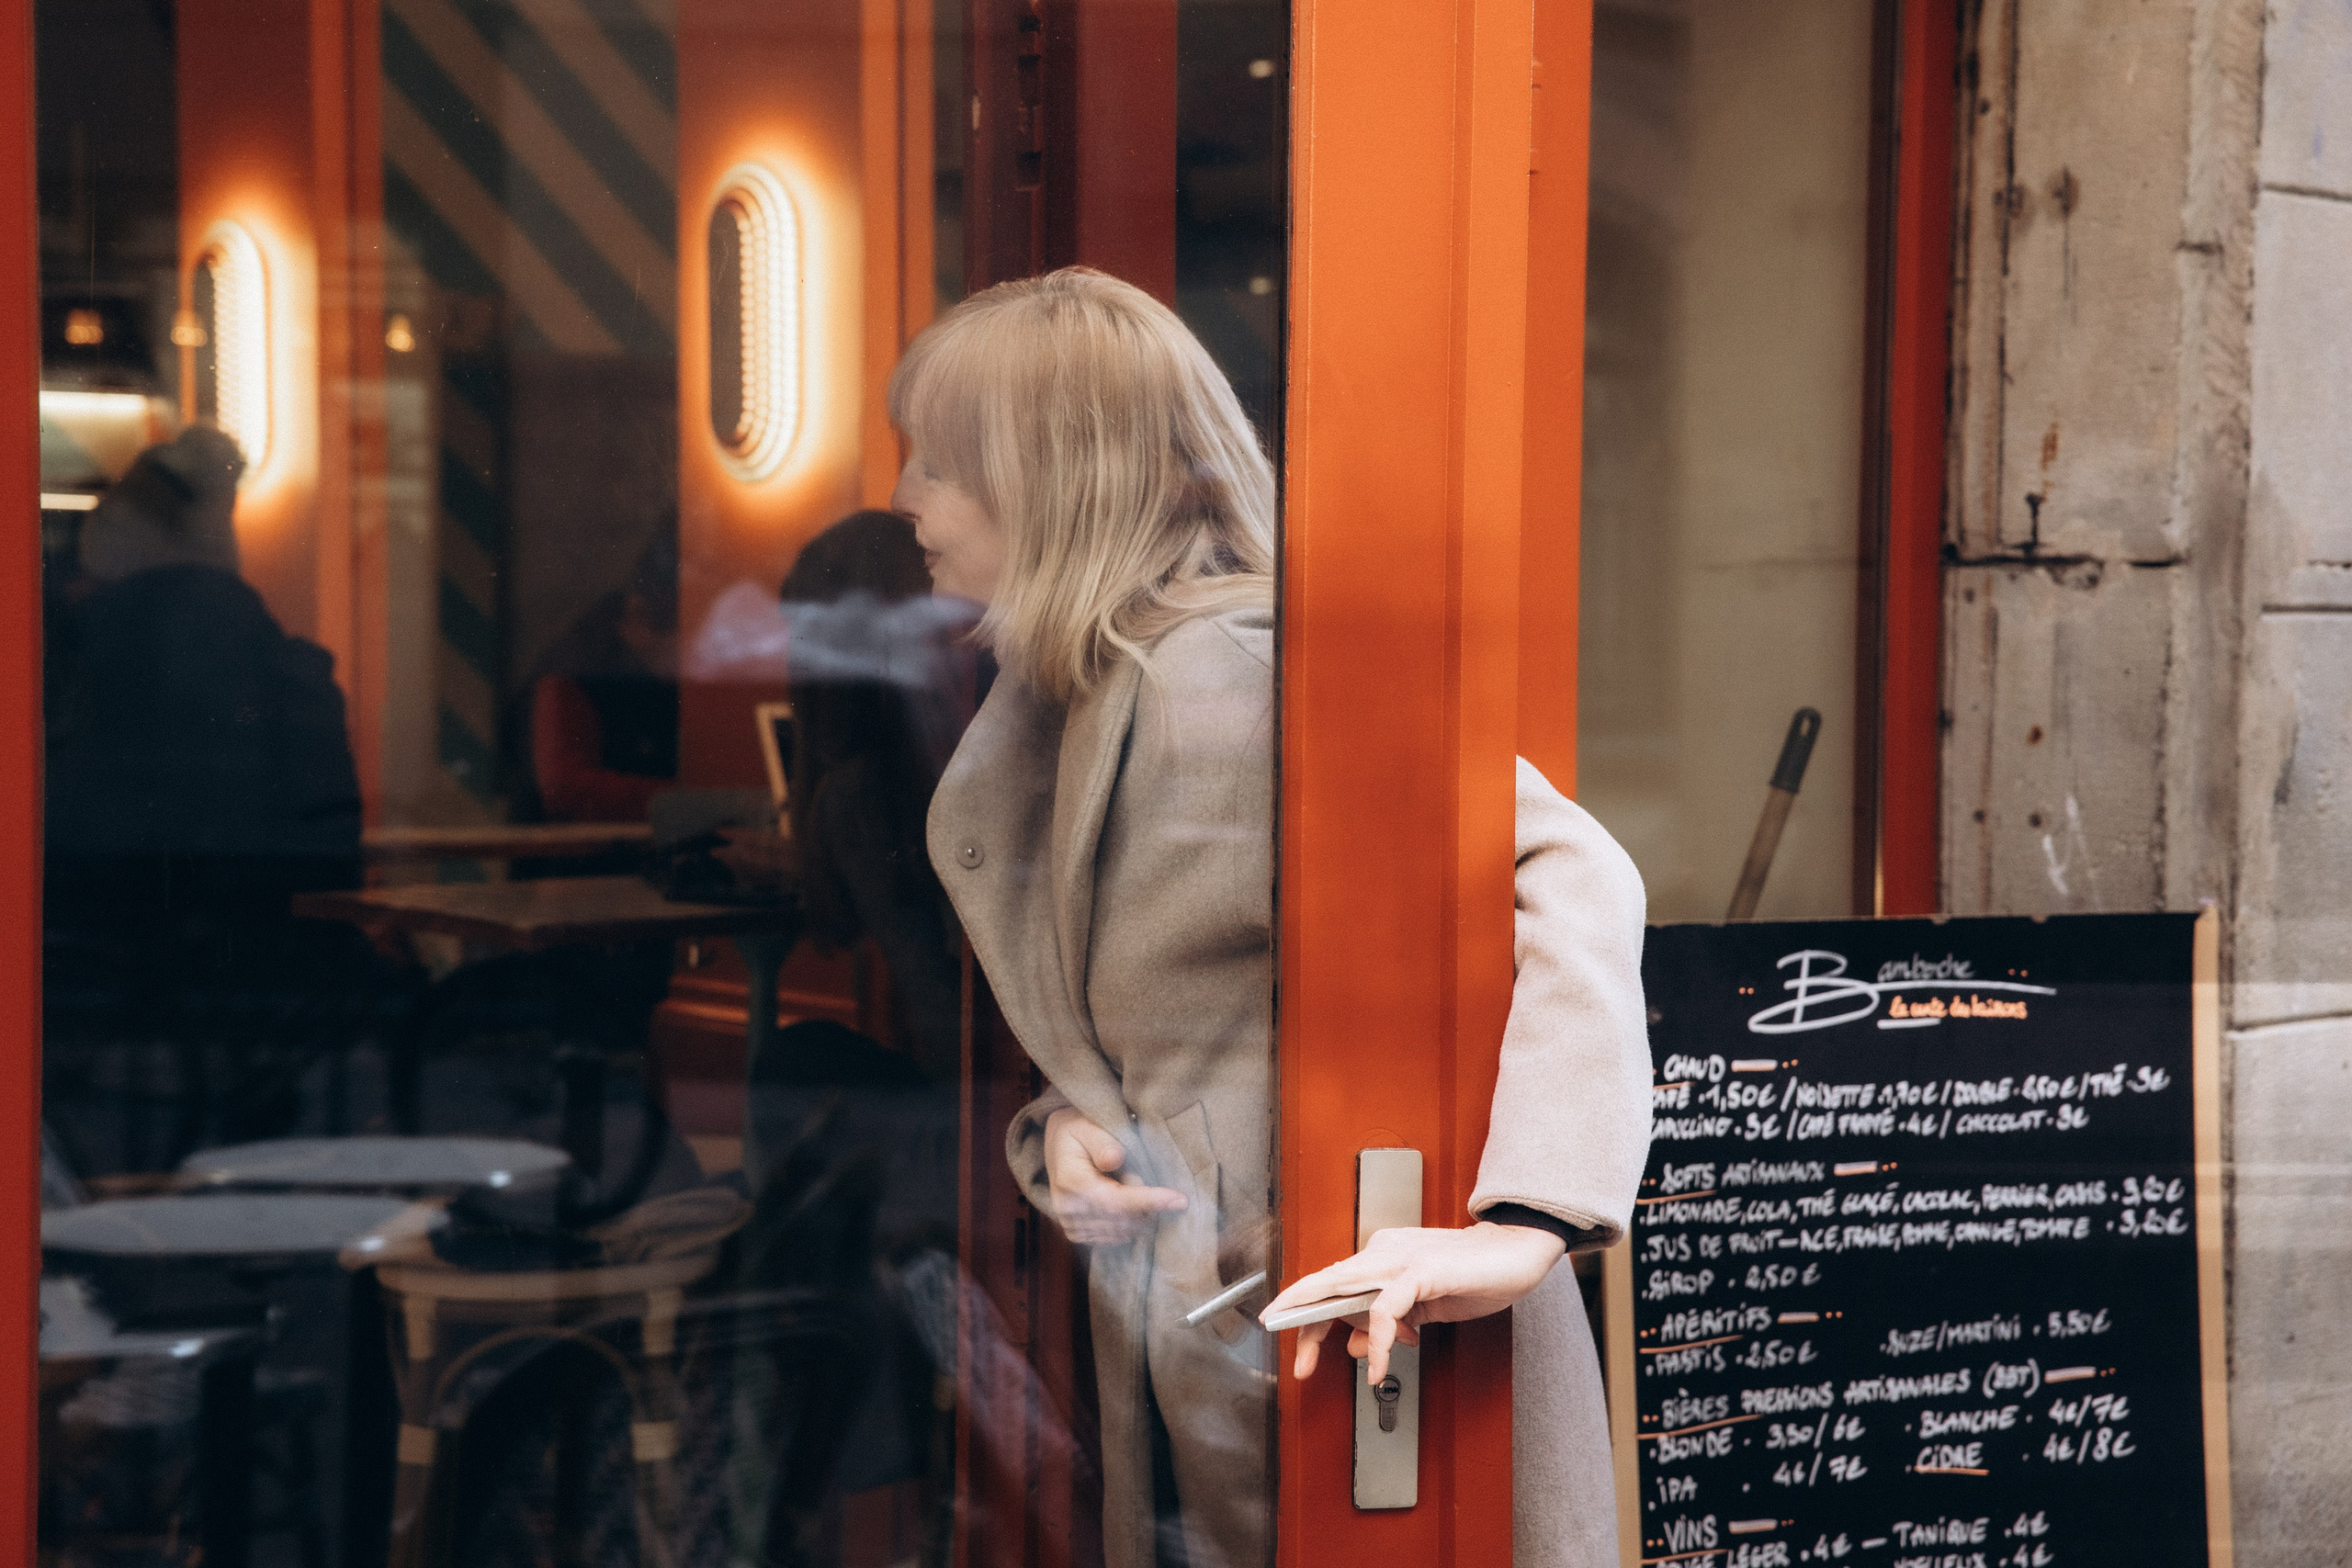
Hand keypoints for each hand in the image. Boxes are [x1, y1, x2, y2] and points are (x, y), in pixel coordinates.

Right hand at [1042, 1107, 1187, 1244]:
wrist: (1057, 1145)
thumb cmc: (1077, 1131)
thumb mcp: (1087, 1125)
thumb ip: (1103, 1141)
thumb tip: (1115, 1159)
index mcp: (1070, 1180)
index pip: (1115, 1200)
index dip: (1149, 1201)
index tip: (1179, 1200)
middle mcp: (1067, 1208)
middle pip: (1123, 1219)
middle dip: (1148, 1205)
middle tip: (1153, 1182)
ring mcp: (1070, 1224)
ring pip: (1121, 1232)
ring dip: (1140, 1215)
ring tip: (1135, 1188)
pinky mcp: (1076, 1233)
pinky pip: (1113, 1238)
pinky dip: (1129, 1225)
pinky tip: (1131, 1206)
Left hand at [1261, 1222, 1567, 1384]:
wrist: (1519, 1251)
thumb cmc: (1476, 1276)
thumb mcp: (1424, 1309)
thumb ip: (1391, 1323)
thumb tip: (1358, 1346)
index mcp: (1382, 1256)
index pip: (1334, 1286)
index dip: (1309, 1317)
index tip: (1298, 1349)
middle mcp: (1383, 1251)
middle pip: (1326, 1285)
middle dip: (1297, 1318)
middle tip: (1282, 1348)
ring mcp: (1399, 1258)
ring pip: (1342, 1290)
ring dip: (1320, 1330)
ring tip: (1311, 1364)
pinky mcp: (1419, 1270)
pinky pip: (1385, 1309)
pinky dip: (1377, 1339)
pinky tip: (1379, 1364)